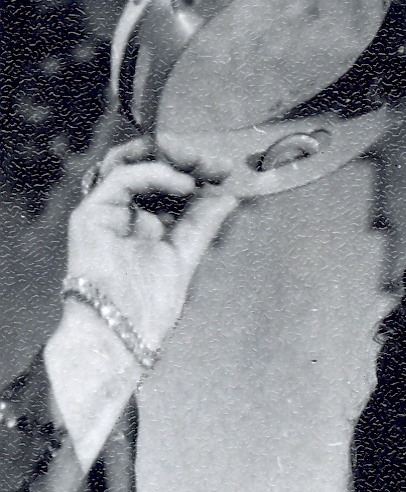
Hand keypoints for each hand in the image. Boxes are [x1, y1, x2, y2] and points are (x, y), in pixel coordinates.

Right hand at [66, 136, 238, 355]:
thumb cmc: (148, 308)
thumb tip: (228, 196)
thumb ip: (202, 225)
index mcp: (147, 223)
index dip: (196, 172)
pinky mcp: (91, 213)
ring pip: (129, 162)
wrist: (123, 334)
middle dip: (184, 158)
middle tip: (213, 163)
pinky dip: (153, 174)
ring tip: (198, 165)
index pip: (169, 184)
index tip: (225, 170)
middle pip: (149, 166)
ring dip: (166, 157)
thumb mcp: (185, 258)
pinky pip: (121, 178)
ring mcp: (106, 211)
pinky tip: (183, 183)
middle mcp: (125, 212)